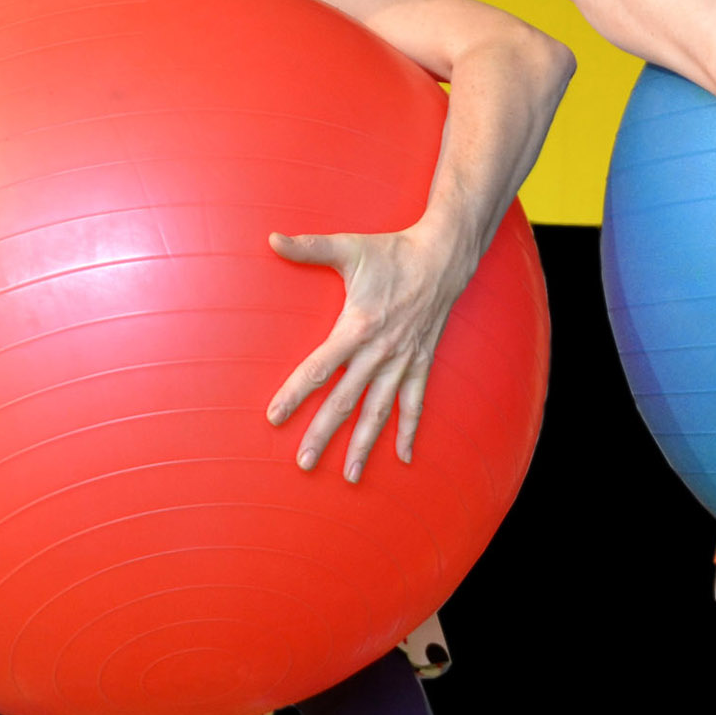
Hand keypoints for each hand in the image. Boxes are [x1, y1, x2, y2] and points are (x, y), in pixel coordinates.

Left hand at [264, 228, 467, 481]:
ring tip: (350, 476)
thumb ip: (308, 247)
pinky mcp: (421, 362)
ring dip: (365, 445)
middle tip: (303, 463)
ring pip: (380, 411)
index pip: (320, 368)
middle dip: (324, 433)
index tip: (274, 417)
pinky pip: (415, 403)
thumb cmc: (392, 252)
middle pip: (346, 400)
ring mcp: (403, 361)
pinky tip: (404, 458)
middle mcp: (381, 351)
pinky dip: (410, 430)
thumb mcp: (349, 247)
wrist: (444, 257)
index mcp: (358, 327)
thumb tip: (271, 238)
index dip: (295, 394)